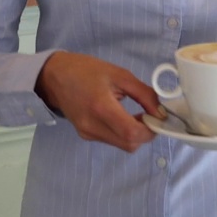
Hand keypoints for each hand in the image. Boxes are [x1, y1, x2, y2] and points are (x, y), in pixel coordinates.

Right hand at [36, 52, 161, 152]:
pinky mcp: (86, 135)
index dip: (151, 130)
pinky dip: (123, 133)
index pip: (131, 133)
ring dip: (135, 134)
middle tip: (150, 116)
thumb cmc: (87, 71)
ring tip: (136, 114)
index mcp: (101, 107)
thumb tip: (161, 112)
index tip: (158, 117)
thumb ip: (144, 94)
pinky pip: (112, 140)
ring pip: (122, 145)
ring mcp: (87, 133)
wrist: (55, 77)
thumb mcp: (121, 75)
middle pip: (129, 144)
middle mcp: (92, 126)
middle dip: (146, 134)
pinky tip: (122, 117)